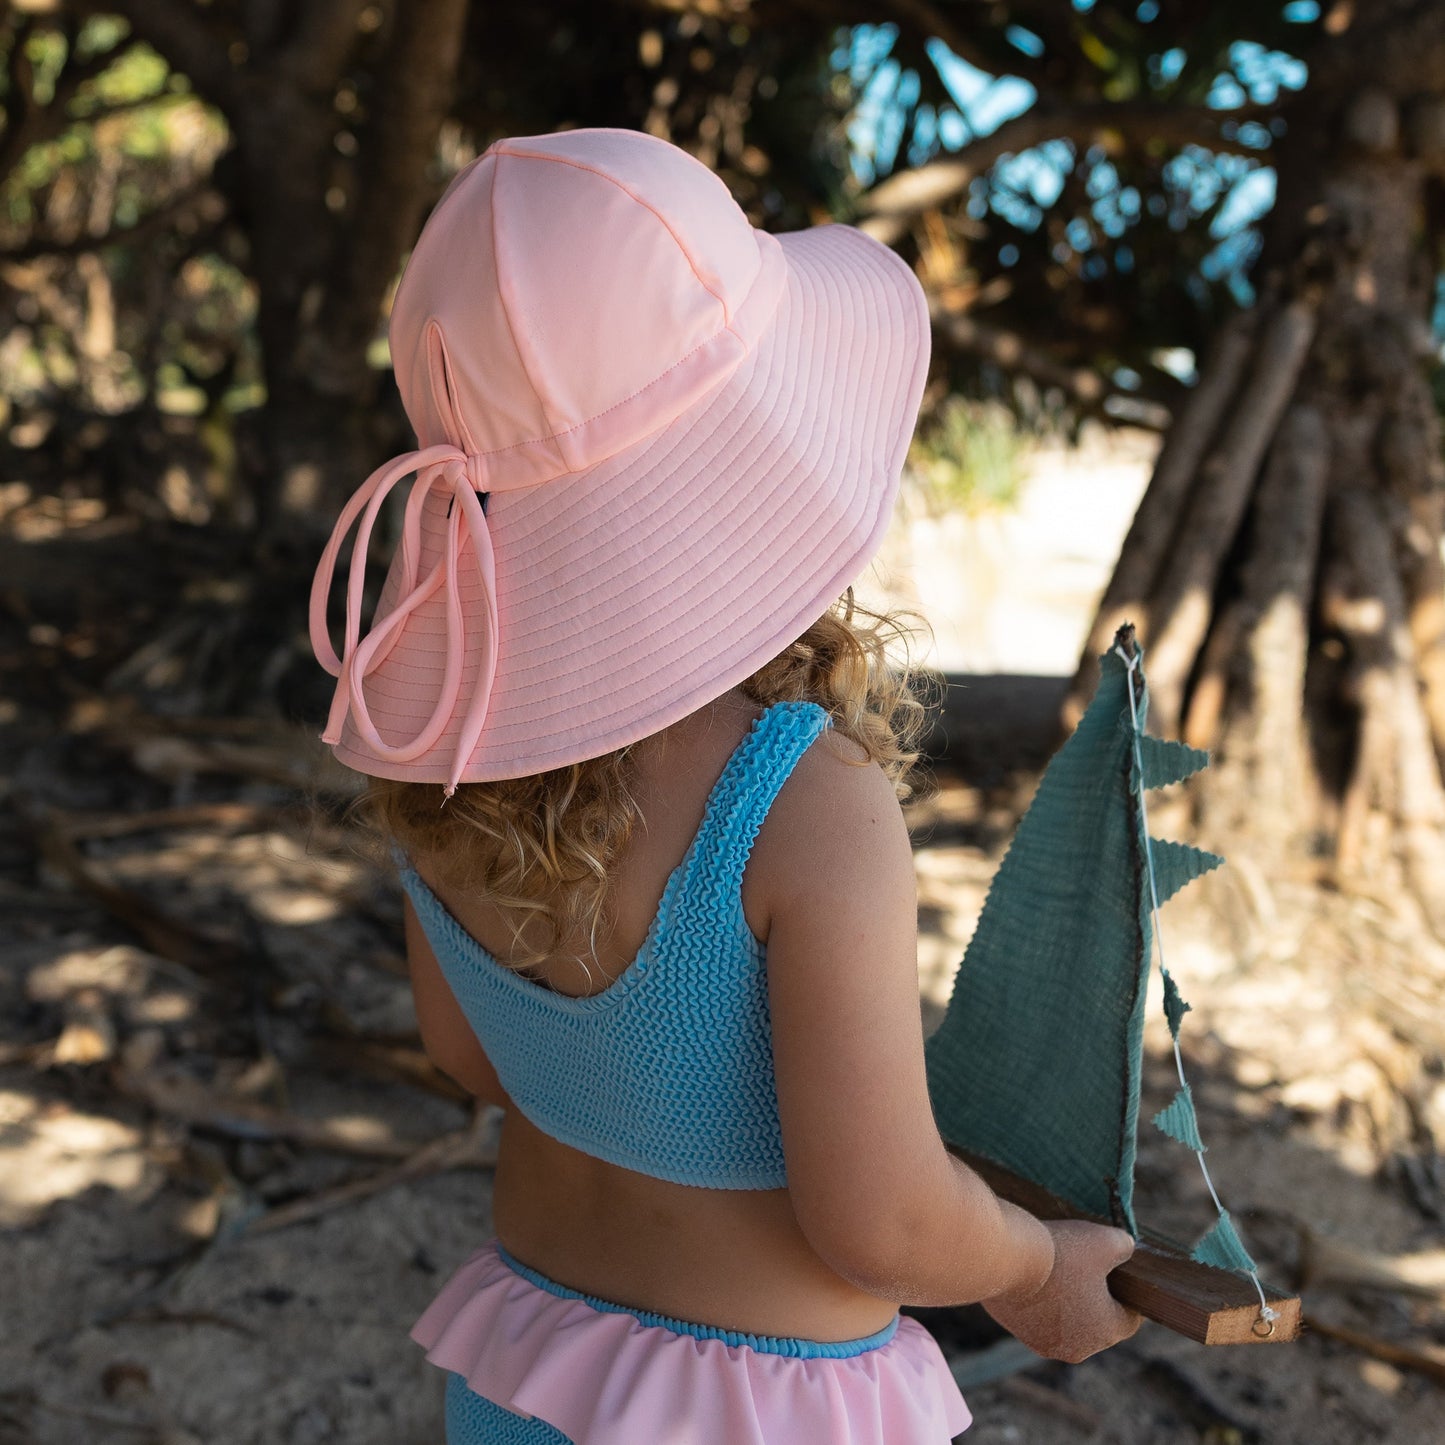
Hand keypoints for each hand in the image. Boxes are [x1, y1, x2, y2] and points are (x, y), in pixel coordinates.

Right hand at [982, 1220, 1142, 1363]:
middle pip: (1095, 1321)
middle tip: (1083, 1264)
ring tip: (1055, 1267)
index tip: (1115, 1270)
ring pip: (1064, 1321)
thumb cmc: (1060, 1252)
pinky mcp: (1017, 1332)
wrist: (1004, 1257)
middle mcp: (1077, 1347)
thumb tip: (1126, 1248)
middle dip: (1093, 1296)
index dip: (1126, 1292)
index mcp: (1105, 1331)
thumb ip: (1124, 1246)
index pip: (1129, 1318)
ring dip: (1064, 1299)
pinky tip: (1032, 1273)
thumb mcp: (1104, 1240)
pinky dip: (1038, 1300)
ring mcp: (1043, 1342)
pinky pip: (1036, 1317)